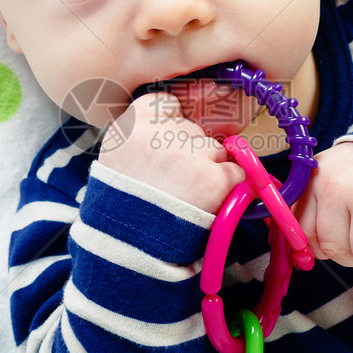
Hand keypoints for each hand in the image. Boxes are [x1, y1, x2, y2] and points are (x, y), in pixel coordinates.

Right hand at [98, 91, 244, 214]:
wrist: (128, 248)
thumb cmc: (122, 206)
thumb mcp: (116, 160)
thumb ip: (144, 139)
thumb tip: (181, 134)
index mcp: (133, 123)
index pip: (167, 105)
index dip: (172, 129)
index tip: (167, 150)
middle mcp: (162, 131)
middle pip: (194, 130)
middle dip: (191, 154)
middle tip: (173, 185)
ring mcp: (191, 152)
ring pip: (217, 150)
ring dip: (209, 172)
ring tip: (185, 199)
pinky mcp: (215, 177)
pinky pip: (236, 173)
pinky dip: (228, 189)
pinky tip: (204, 204)